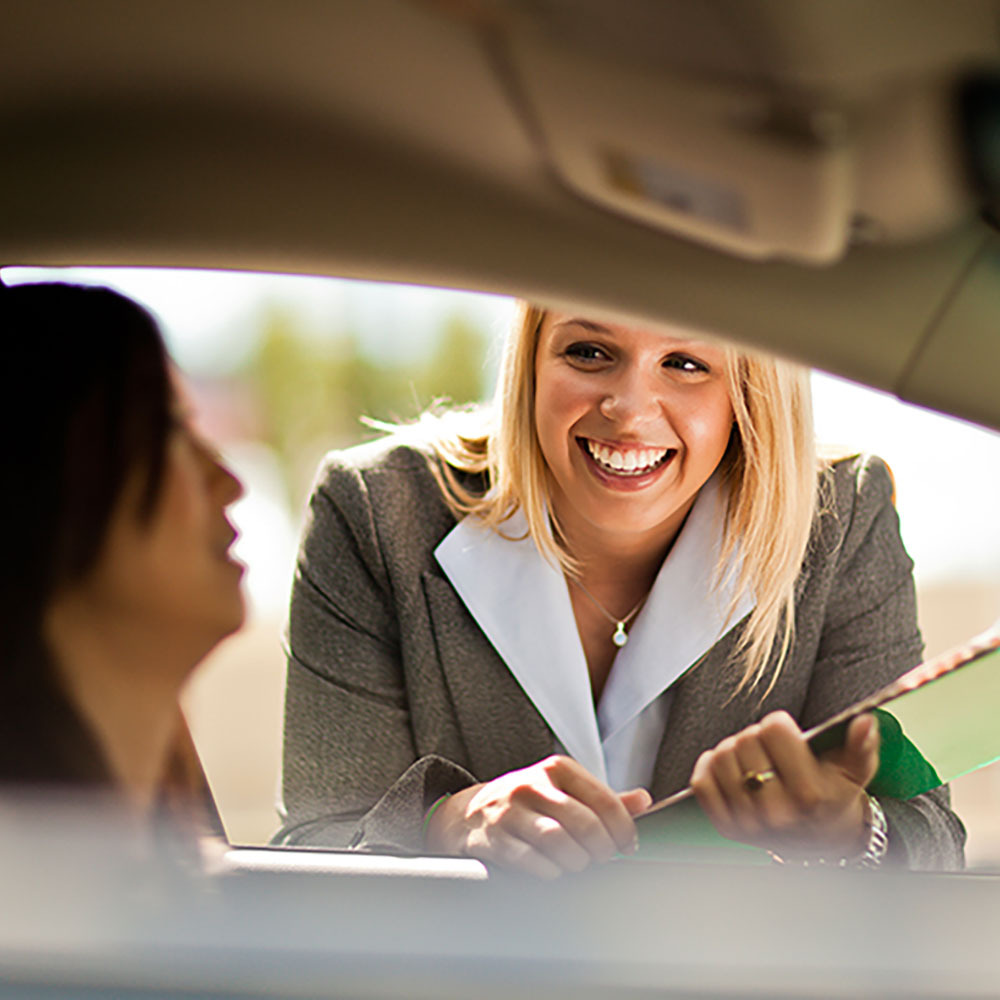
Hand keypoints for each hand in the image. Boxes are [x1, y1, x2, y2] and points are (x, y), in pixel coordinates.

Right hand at [424, 755, 651, 877]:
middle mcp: (533, 785)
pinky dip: (549, 872)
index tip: (628, 846)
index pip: (603, 799)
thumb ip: (604, 798)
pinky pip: (531, 861)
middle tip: (602, 858)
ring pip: (558, 842)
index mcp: (558, 769)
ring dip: (576, 862)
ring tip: (577, 864)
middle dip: (601, 850)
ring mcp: (510, 811)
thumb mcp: (565, 790)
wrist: (470, 811)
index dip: (623, 829)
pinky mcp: (494, 838)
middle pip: (584, 823)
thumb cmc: (528, 802)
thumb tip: (644, 801)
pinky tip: (552, 870)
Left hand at [690, 711, 879, 858]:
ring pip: (720, 758)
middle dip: (756, 736)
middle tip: (769, 748)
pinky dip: (708, 767)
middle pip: (745, 740)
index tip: (786, 733)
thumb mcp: (855, 771)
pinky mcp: (728, 827)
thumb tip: (864, 723)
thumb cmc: (834, 795)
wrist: (821, 840)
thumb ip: (861, 745)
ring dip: (732, 750)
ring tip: (752, 757)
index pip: (774, 730)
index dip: (778, 724)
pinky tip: (727, 766)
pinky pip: (702, 783)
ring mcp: (750, 822)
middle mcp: (778, 811)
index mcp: (809, 794)